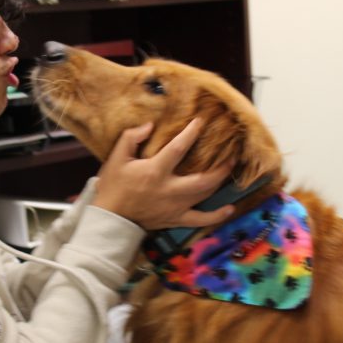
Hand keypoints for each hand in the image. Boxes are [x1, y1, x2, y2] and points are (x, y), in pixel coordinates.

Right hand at [92, 118, 234, 230]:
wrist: (111, 219)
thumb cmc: (113, 187)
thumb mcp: (116, 159)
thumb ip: (131, 138)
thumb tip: (149, 125)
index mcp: (155, 172)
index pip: (178, 148)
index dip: (191, 133)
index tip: (201, 121)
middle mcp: (170, 190)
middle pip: (203, 178)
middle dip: (220, 165)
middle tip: (231, 152)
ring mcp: (176, 207)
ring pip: (205, 195)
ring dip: (220, 181)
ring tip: (230, 168)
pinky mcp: (176, 219)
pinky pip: (201, 220)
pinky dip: (217, 216)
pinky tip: (229, 208)